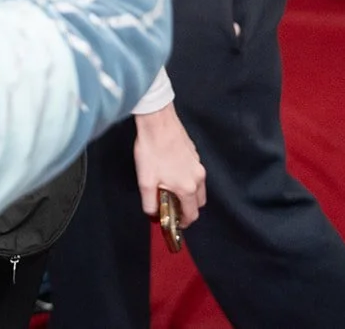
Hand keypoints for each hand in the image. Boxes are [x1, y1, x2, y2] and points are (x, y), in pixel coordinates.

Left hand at [134, 105, 205, 226]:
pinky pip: (196, 173)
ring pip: (199, 188)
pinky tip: (173, 172)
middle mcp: (198, 178)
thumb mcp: (145, 181)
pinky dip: (189, 180)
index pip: (192, 214)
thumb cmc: (151, 151)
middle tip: (173, 208)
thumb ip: (149, 202)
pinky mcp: (195, 154)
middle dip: (188, 209)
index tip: (176, 223)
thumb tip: (152, 214)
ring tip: (171, 190)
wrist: (157, 122)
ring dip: (190, 194)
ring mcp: (198, 164)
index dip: (184, 223)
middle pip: (199, 203)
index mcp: (187, 188)